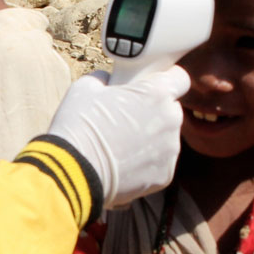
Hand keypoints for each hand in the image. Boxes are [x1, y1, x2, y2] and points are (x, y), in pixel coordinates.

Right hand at [41, 66, 188, 208]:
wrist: (74, 172)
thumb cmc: (79, 125)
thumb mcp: (86, 87)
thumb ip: (106, 79)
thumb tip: (108, 82)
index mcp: (157, 93)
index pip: (179, 78)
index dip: (166, 79)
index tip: (152, 85)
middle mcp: (171, 120)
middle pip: (171, 109)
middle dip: (155, 111)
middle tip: (128, 117)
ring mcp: (170, 150)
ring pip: (166, 137)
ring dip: (152, 137)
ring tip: (121, 145)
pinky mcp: (165, 175)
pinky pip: (160, 162)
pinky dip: (146, 162)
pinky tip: (124, 163)